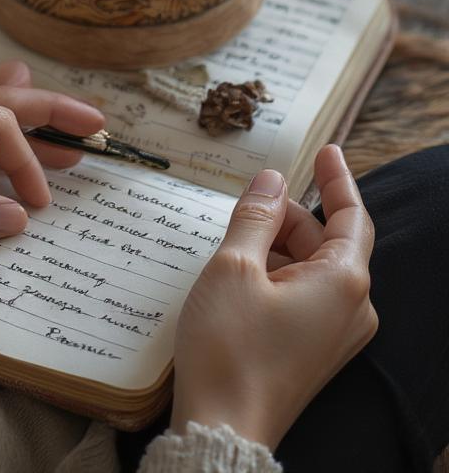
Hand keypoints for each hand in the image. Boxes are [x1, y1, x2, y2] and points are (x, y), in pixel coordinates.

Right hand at [169, 145, 377, 450]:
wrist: (224, 426)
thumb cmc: (229, 347)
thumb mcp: (233, 267)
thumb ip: (255, 216)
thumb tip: (270, 181)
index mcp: (343, 282)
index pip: (351, 216)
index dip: (337, 179)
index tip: (327, 149)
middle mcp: (352, 308)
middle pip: (325, 240)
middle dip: (286, 216)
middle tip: (243, 202)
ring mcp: (335, 333)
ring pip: (310, 267)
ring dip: (275, 246)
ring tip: (230, 242)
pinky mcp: (313, 349)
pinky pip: (302, 294)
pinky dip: (274, 273)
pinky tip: (237, 273)